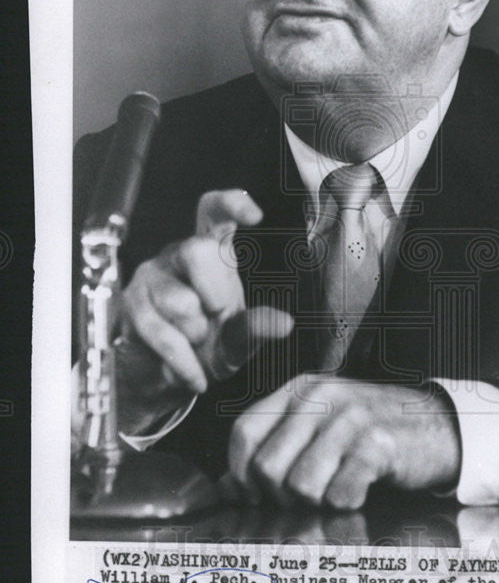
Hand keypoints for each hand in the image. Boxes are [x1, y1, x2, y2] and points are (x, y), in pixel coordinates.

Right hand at [120, 189, 293, 395]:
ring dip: (197, 333)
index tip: (254, 215)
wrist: (163, 378)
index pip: (213, 212)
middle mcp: (177, 255)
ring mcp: (150, 277)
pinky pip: (162, 333)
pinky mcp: (130, 305)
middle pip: (196, 250)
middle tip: (217, 317)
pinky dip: (184, 361)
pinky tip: (193, 373)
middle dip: (215, 293)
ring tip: (197, 341)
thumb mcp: (237, 341)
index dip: (230, 205)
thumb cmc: (207, 346)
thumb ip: (256, 329)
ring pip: (179, 300)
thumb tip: (284, 323)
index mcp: (211, 251)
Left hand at [228, 376, 461, 509]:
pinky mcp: (377, 444)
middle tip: (307, 495)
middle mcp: (321, 398)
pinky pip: (339, 494)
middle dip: (280, 495)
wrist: (440, 426)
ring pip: (300, 485)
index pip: (244, 431)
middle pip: (267, 465)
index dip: (241, 472)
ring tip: (337, 488)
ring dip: (316, 501)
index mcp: (300, 390)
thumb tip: (226, 486)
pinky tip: (361, 489)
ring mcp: (350, 418)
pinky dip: (347, 503)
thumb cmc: (373, 432)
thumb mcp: (320, 427)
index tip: (255, 494)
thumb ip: (275, 448)